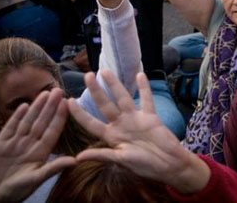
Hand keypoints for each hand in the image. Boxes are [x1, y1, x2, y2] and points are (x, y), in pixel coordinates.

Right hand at [0, 89, 75, 202]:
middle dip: (50, 107)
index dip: (59, 117)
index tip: (67, 103)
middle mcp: (30, 144)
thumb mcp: (36, 179)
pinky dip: (16, 117)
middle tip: (58, 90)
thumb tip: (75, 161)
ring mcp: (15, 143)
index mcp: (41, 152)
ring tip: (44, 93)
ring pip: (28, 122)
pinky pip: (10, 128)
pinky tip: (24, 106)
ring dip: (36, 108)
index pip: (52, 130)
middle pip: (42, 122)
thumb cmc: (15, 192)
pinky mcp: (0, 144)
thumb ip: (53, 168)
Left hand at [68, 70, 209, 194]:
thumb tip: (77, 158)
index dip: (80, 113)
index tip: (69, 101)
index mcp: (111, 137)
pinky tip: (140, 75)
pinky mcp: (150, 117)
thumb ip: (102, 155)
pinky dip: (144, 88)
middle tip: (87, 76)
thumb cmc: (144, 165)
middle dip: (96, 91)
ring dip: (115, 85)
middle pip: (105, 105)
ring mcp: (135, 119)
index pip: (91, 123)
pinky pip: (146, 100)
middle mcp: (121, 125)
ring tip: (106, 71)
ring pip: (123, 98)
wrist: (168, 164)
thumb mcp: (121, 161)